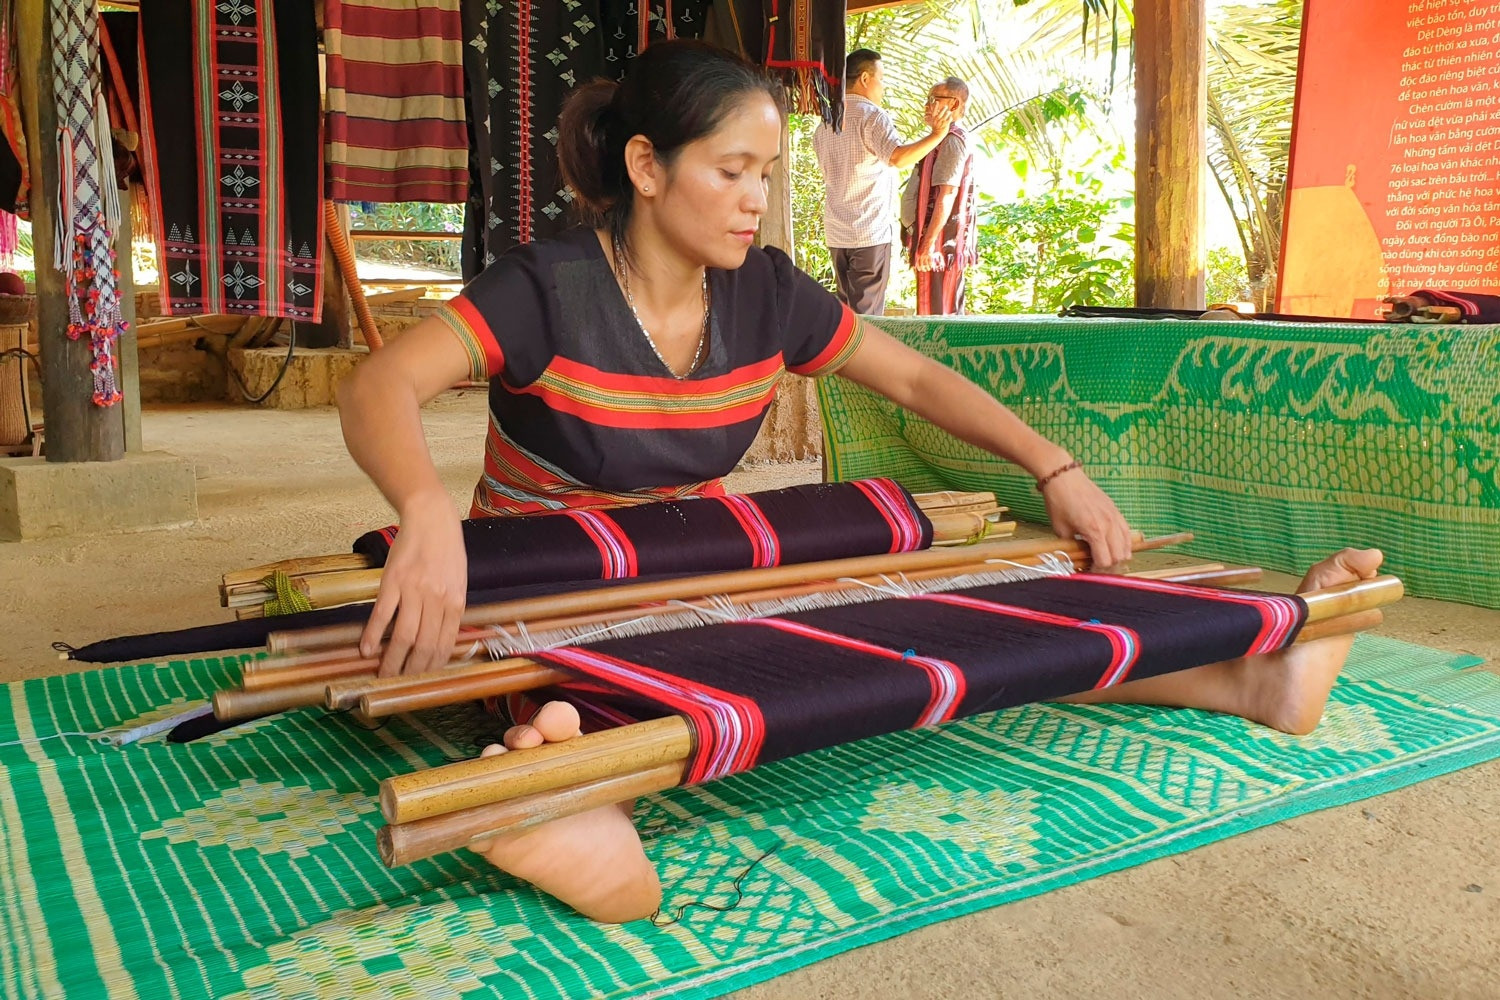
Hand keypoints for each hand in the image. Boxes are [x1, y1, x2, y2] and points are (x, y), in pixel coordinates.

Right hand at [359, 490, 467, 675]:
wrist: (431, 518)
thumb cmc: (447, 551)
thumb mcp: (458, 582)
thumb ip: (450, 610)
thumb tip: (440, 641)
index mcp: (455, 602)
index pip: (444, 645)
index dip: (431, 666)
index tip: (421, 680)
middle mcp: (436, 599)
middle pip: (423, 646)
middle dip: (410, 670)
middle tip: (397, 683)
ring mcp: (413, 590)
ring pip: (403, 636)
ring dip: (391, 660)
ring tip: (382, 673)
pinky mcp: (393, 580)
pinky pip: (382, 614)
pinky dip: (373, 635)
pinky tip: (366, 649)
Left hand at [914, 240, 943, 271]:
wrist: (928, 239)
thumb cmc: (923, 243)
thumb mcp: (919, 248)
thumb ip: (919, 253)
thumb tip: (919, 258)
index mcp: (917, 254)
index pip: (917, 263)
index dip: (918, 267)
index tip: (919, 269)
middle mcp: (920, 255)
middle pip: (921, 265)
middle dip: (923, 268)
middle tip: (924, 270)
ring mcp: (925, 255)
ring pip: (926, 264)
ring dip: (927, 267)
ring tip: (928, 269)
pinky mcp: (929, 254)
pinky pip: (930, 261)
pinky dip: (930, 264)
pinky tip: (931, 266)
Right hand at [924, 104, 952, 133]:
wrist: (936, 135)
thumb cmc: (936, 128)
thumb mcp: (933, 121)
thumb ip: (935, 116)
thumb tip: (937, 110)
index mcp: (934, 118)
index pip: (934, 111)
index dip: (935, 106)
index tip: (937, 102)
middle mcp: (938, 119)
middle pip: (942, 111)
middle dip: (944, 108)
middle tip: (945, 107)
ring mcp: (942, 121)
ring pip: (947, 113)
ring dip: (948, 113)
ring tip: (948, 113)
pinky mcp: (946, 124)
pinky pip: (950, 118)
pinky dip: (950, 117)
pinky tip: (950, 118)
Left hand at [1039, 466, 1132, 569]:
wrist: (1064, 477)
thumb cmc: (1058, 502)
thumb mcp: (1061, 530)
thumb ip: (1073, 547)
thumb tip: (1079, 559)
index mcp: (1095, 531)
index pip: (1105, 561)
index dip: (1097, 570)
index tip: (1089, 572)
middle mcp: (1109, 524)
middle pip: (1119, 556)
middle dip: (1109, 566)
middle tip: (1098, 568)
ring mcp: (1115, 516)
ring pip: (1127, 545)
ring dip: (1119, 555)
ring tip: (1108, 559)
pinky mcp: (1115, 510)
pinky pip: (1126, 531)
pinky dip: (1124, 542)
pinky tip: (1116, 547)